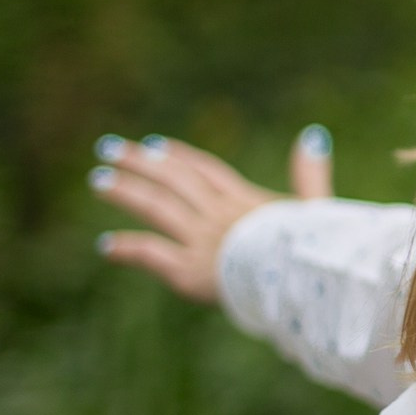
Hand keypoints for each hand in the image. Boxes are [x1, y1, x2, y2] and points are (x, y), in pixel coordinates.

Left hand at [90, 126, 333, 303]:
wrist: (302, 280)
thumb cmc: (316, 250)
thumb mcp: (317, 209)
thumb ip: (310, 175)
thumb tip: (314, 134)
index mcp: (247, 201)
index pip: (206, 170)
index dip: (179, 156)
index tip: (155, 145)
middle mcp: (218, 215)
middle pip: (174, 180)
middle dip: (140, 162)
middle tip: (108, 148)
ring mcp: (201, 241)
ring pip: (156, 208)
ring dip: (126, 192)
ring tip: (98, 180)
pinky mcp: (188, 270)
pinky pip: (150, 253)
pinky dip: (127, 248)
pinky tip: (106, 246)